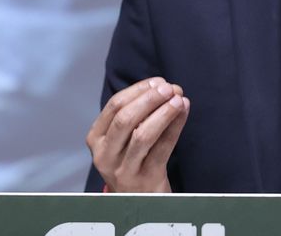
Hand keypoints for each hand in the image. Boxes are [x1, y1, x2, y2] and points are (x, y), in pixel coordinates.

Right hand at [86, 77, 189, 192]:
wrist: (138, 199)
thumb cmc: (132, 160)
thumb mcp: (122, 138)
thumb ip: (137, 112)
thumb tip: (162, 85)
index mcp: (97, 138)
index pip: (114, 106)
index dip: (138, 90)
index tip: (158, 81)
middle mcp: (105, 155)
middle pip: (125, 119)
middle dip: (149, 99)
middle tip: (169, 88)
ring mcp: (124, 169)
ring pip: (143, 135)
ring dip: (163, 113)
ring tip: (179, 99)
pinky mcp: (145, 178)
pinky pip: (162, 148)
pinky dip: (175, 127)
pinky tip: (183, 113)